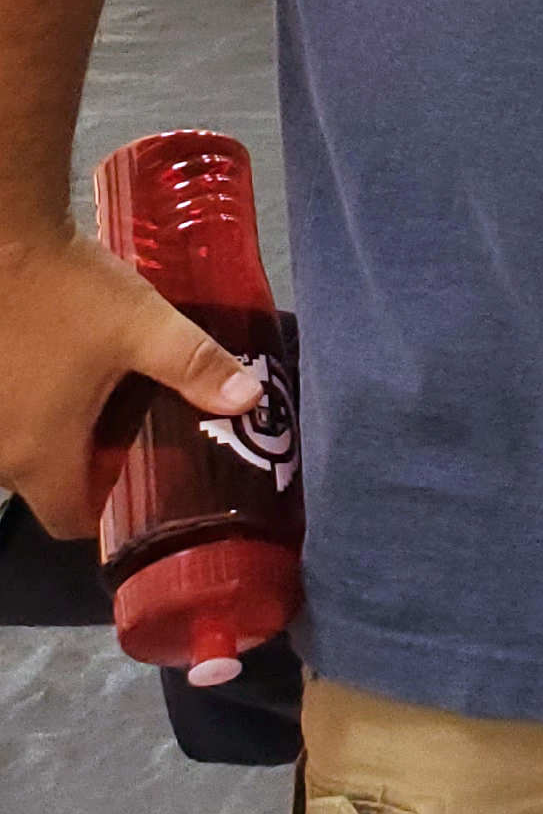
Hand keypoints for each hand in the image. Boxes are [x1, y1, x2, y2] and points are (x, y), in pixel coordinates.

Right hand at [0, 222, 262, 540]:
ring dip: (62, 434)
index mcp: (37, 455)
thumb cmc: (66, 293)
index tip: (147, 482)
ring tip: (111, 399)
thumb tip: (248, 399)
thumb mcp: (144, 327)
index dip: (110, 512)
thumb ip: (197, 366)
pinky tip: (66, 372)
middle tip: (144, 432)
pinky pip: (7, 416)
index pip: (69, 520)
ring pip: (24, 449)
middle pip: (48, 485)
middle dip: (95, 466)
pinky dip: (34, 407)